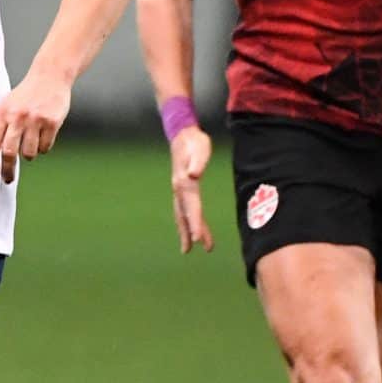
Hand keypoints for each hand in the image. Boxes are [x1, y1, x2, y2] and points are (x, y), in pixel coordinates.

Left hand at [0, 66, 71, 183]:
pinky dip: (43, 147)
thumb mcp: (5, 108)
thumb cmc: (25, 96)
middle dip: (7, 171)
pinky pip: (45, 148)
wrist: (49, 76)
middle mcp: (17, 117)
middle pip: (9, 153)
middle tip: (8, 179)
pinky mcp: (52, 122)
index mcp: (2, 113)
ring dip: (29, 155)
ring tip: (30, 142)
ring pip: (29, 154)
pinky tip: (42, 134)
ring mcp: (35, 120)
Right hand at [169, 125, 215, 252]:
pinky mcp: (183, 189)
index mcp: (184, 182)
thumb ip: (198, 161)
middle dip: (192, 232)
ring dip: (189, 231)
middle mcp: (179, 189)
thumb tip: (194, 174)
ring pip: (183, 215)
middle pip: (186, 215)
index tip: (197, 238)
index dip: (195, 223)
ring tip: (196, 248)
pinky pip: (186, 210)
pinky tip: (195, 230)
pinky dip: (190, 221)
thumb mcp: (200, 148)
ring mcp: (179, 190)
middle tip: (202, 248)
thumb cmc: (194, 142)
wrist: (183, 135)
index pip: (191, 207)